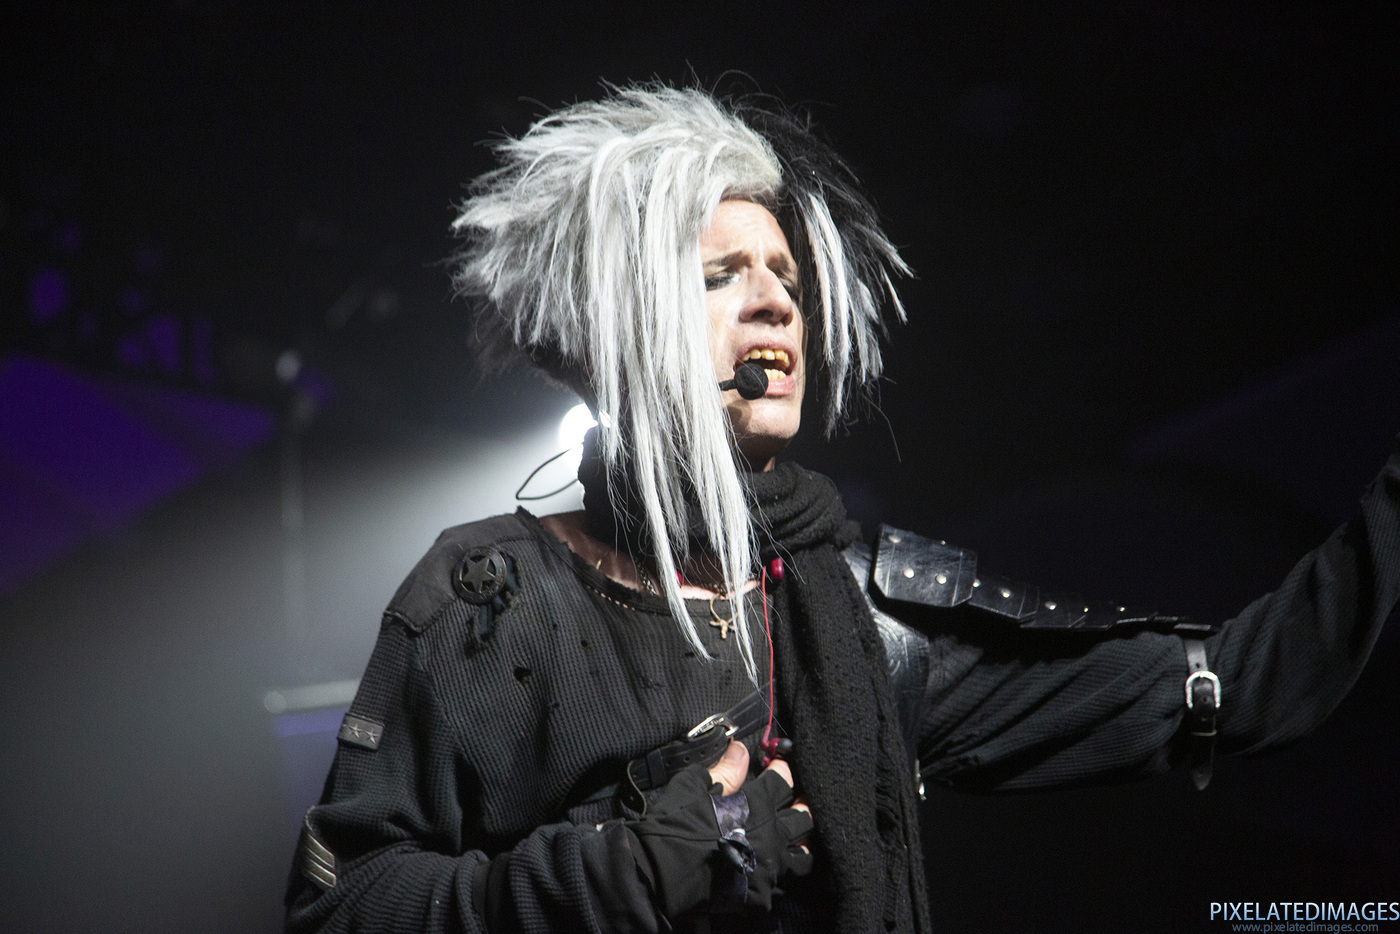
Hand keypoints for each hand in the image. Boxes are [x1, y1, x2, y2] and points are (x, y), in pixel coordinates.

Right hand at [628, 740, 814, 918]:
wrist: (663, 872)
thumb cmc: (678, 823)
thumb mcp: (696, 785)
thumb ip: (725, 769)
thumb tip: (740, 749)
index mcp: (758, 805)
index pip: (783, 781)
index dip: (782, 769)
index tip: (779, 764)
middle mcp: (772, 835)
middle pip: (803, 818)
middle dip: (802, 805)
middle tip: (798, 801)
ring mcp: (769, 867)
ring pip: (802, 856)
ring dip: (801, 844)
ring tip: (796, 839)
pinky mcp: (761, 893)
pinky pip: (780, 884)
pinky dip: (777, 875)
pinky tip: (770, 869)